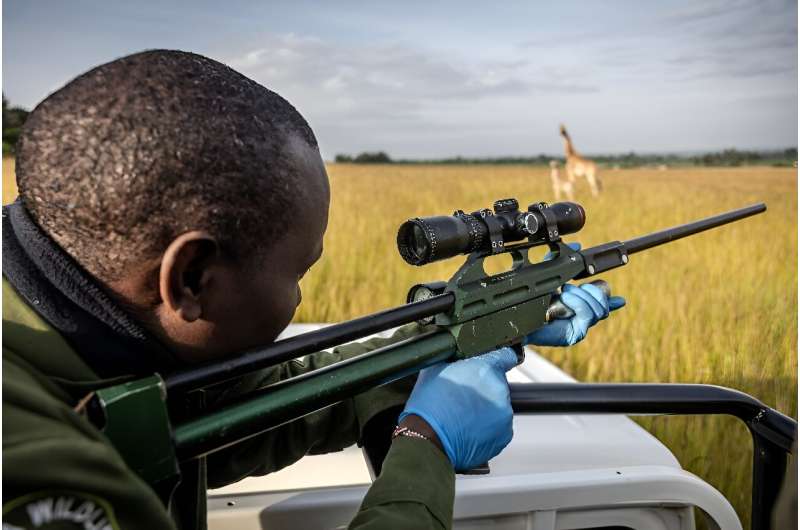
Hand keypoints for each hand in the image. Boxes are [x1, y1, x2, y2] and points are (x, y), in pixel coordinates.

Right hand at [398, 347, 516, 470]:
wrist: (428, 440)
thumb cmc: (428, 406)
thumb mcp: (435, 368)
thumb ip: (454, 357)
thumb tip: (456, 351)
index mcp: (485, 369)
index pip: (505, 355)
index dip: (498, 358)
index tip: (494, 362)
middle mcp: (499, 390)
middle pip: (498, 383)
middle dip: (484, 387)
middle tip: (464, 396)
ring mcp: (504, 414)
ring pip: (498, 405)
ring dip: (486, 407)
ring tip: (463, 415)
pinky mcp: (504, 434)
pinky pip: (499, 425)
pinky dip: (488, 426)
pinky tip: (469, 427)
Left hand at [526, 242, 625, 346]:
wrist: (519, 317)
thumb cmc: (530, 300)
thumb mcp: (547, 276)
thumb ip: (562, 261)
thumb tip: (579, 247)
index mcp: (576, 306)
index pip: (601, 305)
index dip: (612, 302)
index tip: (621, 300)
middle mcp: (579, 317)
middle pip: (604, 304)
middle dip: (592, 291)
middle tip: (570, 287)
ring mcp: (579, 326)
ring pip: (600, 308)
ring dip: (582, 295)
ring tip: (564, 293)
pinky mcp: (577, 333)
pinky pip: (588, 314)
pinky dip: (578, 302)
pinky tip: (567, 299)